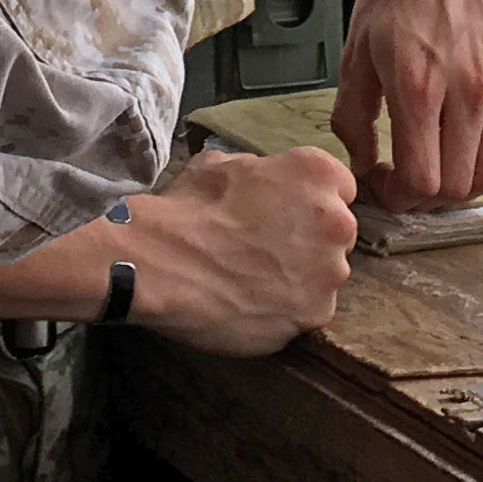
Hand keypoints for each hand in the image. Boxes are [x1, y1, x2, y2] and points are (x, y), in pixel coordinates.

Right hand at [0, 147, 360, 352]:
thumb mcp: (211, 164)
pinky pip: (302, 316)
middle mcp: (333, 218)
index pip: (338, 184)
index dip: (300, 203)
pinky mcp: (305, 316)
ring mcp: (323, 271)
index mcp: (314, 170)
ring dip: (289, 281)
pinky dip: (276, 314)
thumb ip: (249, 172)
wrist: (144, 263)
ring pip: (320, 278)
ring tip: (234, 279)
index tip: (272, 215)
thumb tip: (249, 175)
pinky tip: (236, 304)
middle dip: (299, 243)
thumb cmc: (165, 210)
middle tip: (249, 250)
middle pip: (336, 234)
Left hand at [333, 0, 482, 209]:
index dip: (399, 196)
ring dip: (461, 184)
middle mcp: (469, 88)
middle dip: (426, 196)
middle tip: (409, 179)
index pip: (421, 180)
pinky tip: (471, 151)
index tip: (387, 184)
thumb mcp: (354, 55)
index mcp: (418, 84)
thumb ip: (352, 120)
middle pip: (458, 186)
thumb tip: (364, 167)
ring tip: (439, 163)